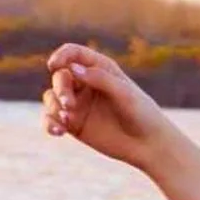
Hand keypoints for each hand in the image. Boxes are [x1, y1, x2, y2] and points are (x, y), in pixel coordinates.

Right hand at [41, 44, 170, 171]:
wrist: (150, 145)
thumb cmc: (143, 115)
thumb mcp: (125, 94)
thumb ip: (100, 78)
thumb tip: (71, 68)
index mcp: (100, 69)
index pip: (73, 53)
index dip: (61, 56)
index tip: (55, 65)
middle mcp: (86, 83)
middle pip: (60, 76)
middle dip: (61, 88)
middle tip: (70, 104)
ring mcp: (78, 104)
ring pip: (52, 97)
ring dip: (54, 106)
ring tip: (66, 121)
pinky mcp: (73, 124)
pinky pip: (52, 119)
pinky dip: (49, 123)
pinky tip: (57, 131)